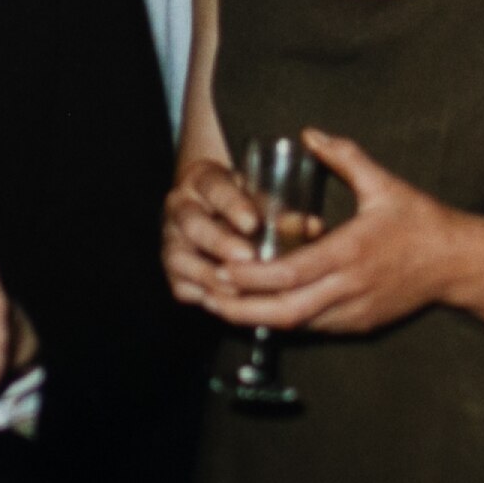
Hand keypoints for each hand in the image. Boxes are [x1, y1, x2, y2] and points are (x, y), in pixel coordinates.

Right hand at [163, 157, 266, 307]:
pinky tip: (227, 303)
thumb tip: (312, 227)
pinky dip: (203, 296)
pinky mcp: (173, 269)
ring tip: (238, 288)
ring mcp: (171, 239)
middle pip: (192, 223)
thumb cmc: (244, 199)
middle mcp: (180, 207)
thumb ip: (281, 209)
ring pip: (179, 257)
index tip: (252, 223)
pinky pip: (181, 286)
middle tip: (247, 257)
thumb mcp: (258, 193)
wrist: (209, 210)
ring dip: (209, 274)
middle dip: (219, 242)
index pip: (214, 187)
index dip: (232, 206)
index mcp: (202, 179)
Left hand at [199, 128, 457, 335]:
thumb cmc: (420, 221)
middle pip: (286, 311)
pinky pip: (313, 327)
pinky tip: (256, 309)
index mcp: (352, 252)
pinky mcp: (358, 324)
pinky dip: (282, 320)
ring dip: (256, 317)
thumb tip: (309, 133)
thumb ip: (345, 157)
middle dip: (242, 308)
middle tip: (207, 295)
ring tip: (219, 304)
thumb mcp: (384, 184)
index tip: (222, 269)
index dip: (253, 276)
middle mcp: (350, 288)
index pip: (293, 273)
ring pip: (296, 325)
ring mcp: (354, 311)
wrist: (457, 264)